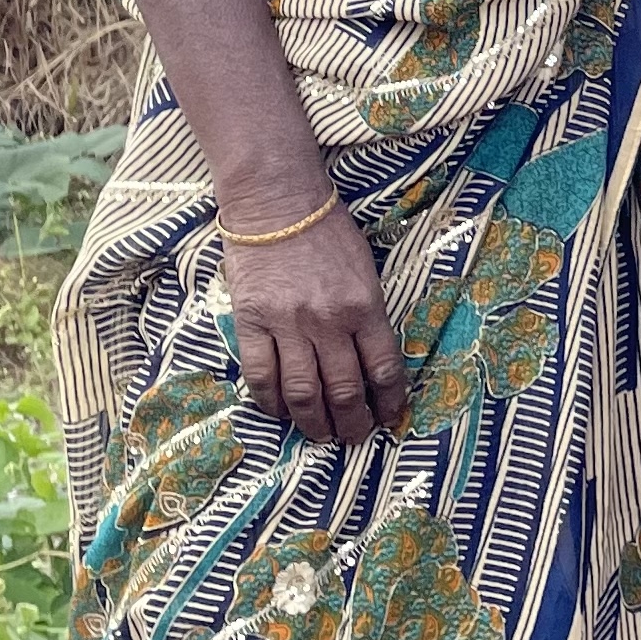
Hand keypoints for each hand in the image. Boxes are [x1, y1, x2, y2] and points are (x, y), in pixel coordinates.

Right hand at [221, 201, 406, 444]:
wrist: (277, 201)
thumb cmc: (327, 231)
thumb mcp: (366, 270)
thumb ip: (369, 315)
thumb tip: (373, 362)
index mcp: (365, 306)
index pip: (383, 369)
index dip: (388, 403)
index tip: (388, 420)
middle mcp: (328, 321)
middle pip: (343, 390)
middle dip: (352, 424)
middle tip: (353, 438)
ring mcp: (287, 324)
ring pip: (302, 393)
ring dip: (313, 424)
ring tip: (320, 436)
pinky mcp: (251, 322)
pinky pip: (261, 376)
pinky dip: (271, 403)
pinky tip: (280, 412)